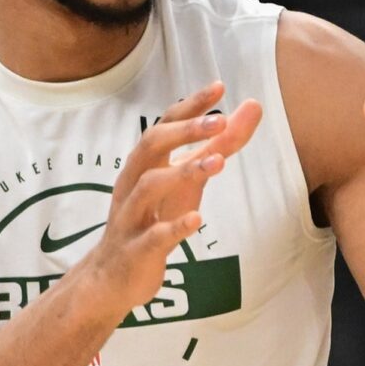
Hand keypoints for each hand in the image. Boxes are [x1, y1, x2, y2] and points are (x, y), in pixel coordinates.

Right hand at [82, 80, 261, 311]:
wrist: (112, 278)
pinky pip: (153, 236)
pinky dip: (174, 227)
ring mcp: (132, 216)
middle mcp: (133, 183)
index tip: (219, 87)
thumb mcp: (187, 183)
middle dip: (185, 131)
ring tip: (219, 163)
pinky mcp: (136, 250)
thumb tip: (252, 108)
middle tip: (220, 121)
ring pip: (149, 186)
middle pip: (151, 145)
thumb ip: (218, 147)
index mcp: (145, 164)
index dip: (190, 106)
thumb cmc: (152, 220)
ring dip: (184, 172)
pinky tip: (197, 220)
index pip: (165, 124)